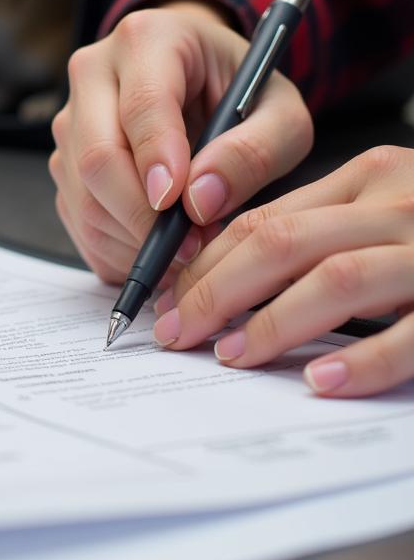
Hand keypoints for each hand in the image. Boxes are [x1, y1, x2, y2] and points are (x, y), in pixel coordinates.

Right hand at [49, 2, 313, 283]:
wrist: (197, 79)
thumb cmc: (240, 90)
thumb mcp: (279, 111)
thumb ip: (255, 151)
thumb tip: (200, 202)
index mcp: (147, 40)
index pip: (142, 106)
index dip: (159, 161)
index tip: (183, 209)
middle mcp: (92, 73)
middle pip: (97, 158)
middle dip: (145, 217)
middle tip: (195, 246)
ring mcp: (69, 120)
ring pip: (83, 198)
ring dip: (133, 241)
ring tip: (186, 247)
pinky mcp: (62, 161)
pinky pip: (78, 221)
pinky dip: (117, 249)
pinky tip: (157, 245)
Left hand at [155, 146, 413, 396]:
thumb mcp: (382, 212)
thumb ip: (317, 228)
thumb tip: (223, 270)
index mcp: (368, 178)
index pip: (262, 218)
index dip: (206, 262)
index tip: (168, 299)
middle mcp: (398, 203)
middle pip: (282, 242)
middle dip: (216, 290)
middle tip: (178, 332)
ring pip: (335, 277)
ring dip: (272, 321)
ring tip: (231, 355)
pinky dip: (366, 357)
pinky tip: (324, 380)